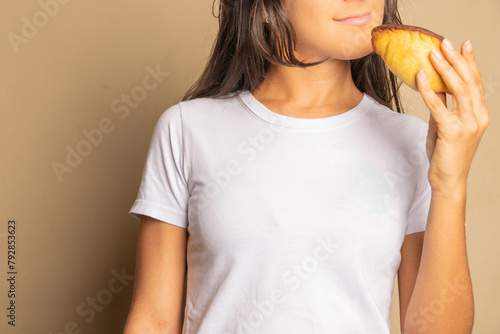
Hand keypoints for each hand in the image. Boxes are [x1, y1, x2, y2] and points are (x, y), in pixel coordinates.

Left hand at [416, 38, 488, 193]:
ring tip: (433, 53)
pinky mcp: (452, 131)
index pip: (476, 83)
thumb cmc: (445, 155)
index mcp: (479, 114)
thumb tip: (436, 90)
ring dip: (444, 68)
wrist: (448, 180)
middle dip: (456, 59)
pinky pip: (438, 105)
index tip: (464, 45)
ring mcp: (467, 124)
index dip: (470, 62)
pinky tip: (420, 76)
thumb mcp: (444, 127)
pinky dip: (428, 89)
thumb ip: (443, 108)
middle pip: (469, 81)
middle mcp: (478, 117)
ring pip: (457, 88)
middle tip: (445, 42)